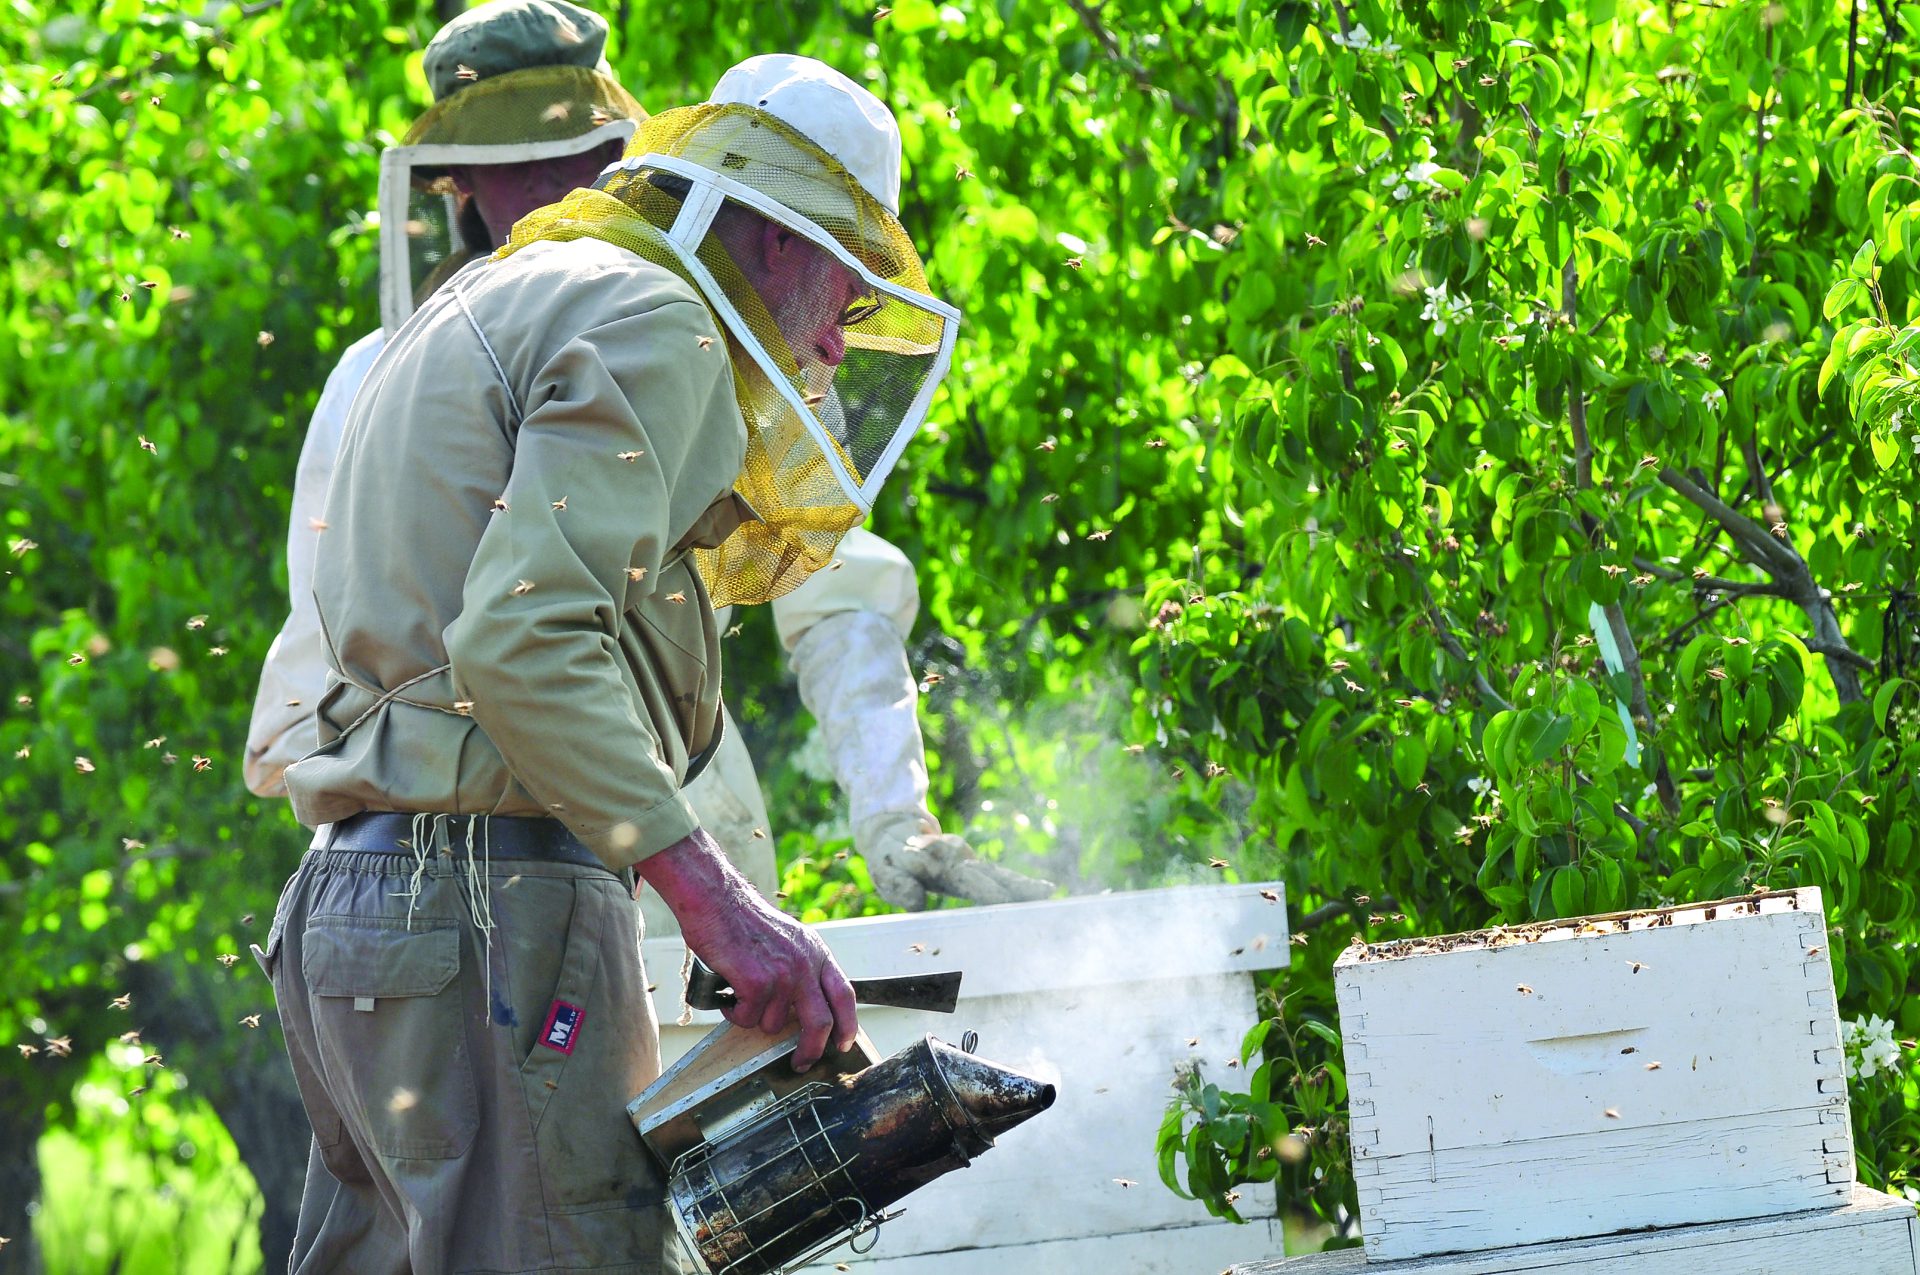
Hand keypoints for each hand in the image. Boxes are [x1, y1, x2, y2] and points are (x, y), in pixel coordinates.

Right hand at [636, 827, 856, 1069]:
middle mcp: (805, 965)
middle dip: (810, 1050)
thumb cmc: (743, 919)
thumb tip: (802, 1006)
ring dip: (753, 1019)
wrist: (716, 899)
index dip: (847, 1024)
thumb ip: (801, 967)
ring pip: (772, 1024)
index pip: (844, 995)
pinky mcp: (757, 983)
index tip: (843, 1043)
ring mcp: (783, 975)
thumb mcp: (788, 938)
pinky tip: (728, 993)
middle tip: (800, 1062)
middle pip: (820, 1023)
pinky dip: (734, 1013)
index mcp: (816, 952)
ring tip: (740, 996)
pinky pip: (747, 1018)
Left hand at [856, 811, 1054, 910]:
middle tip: (1046, 894)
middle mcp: (960, 859)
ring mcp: (968, 860)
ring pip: (999, 873)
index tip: (1008, 902)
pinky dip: (1016, 884)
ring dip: (1022, 885)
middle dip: (1019, 886)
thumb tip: (916, 903)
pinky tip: (1039, 892)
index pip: (968, 881)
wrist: (892, 829)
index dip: (990, 893)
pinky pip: (996, 875)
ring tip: (1047, 893)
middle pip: (994, 875)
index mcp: (940, 863)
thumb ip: (899, 886)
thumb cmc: (888, 855)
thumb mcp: (885, 869)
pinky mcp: (971, 865)